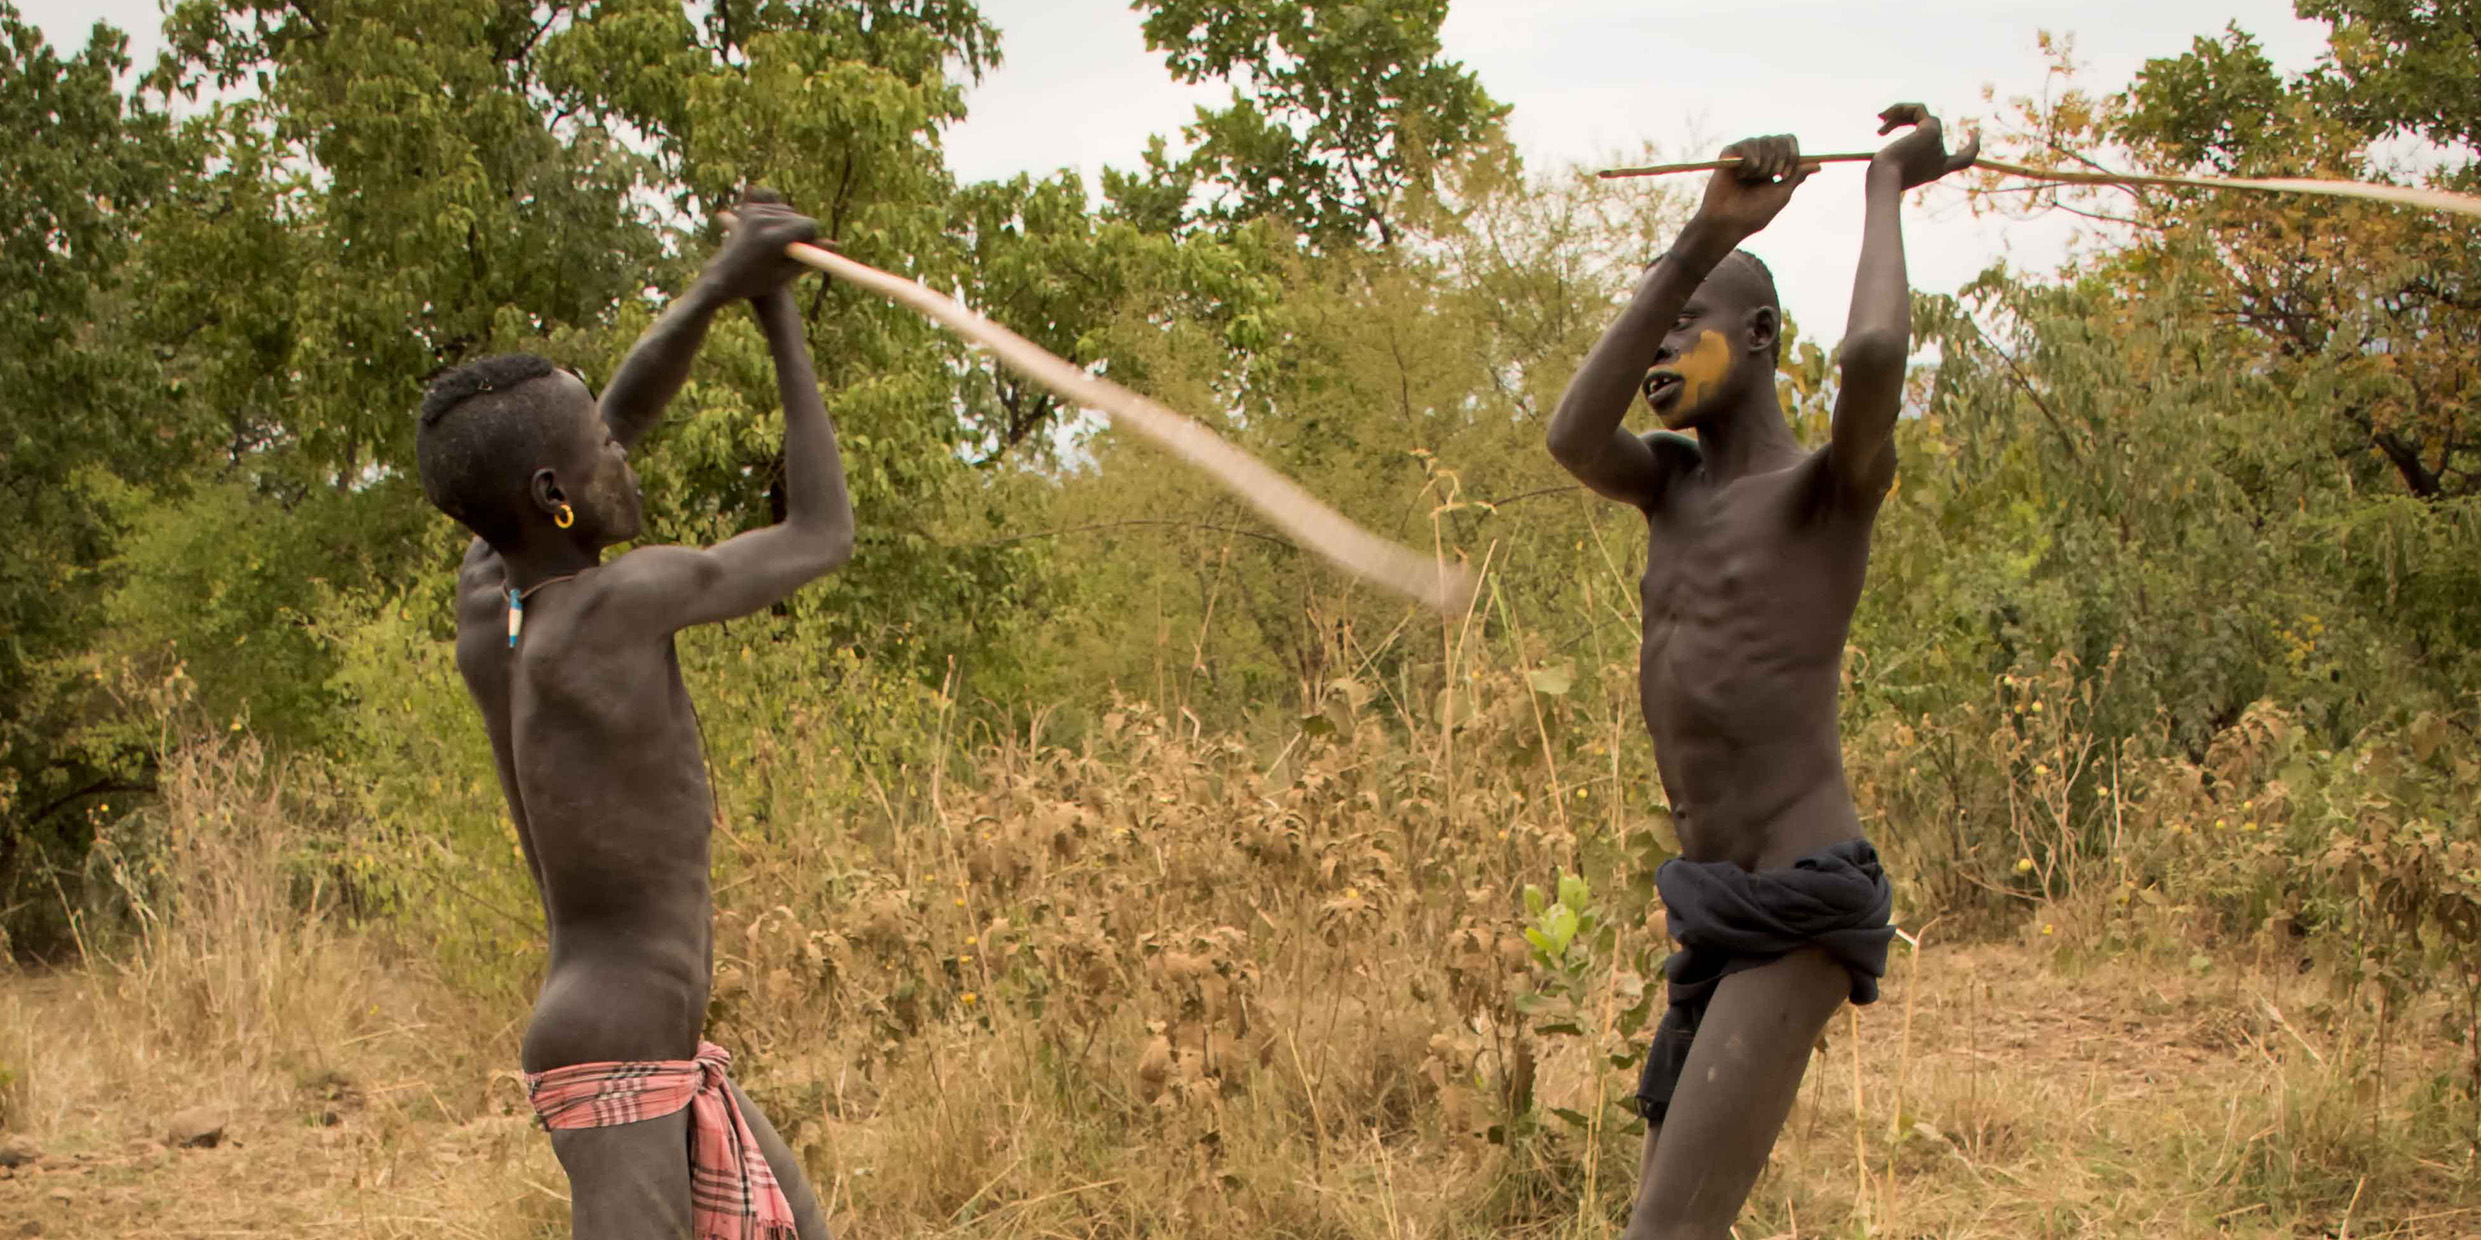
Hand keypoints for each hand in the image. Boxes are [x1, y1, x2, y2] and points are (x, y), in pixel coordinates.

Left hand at [701, 188, 819, 302]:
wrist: (722, 277)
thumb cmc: (756, 282)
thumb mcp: (786, 274)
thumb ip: (810, 256)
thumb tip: (835, 243)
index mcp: (774, 239)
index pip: (809, 225)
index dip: (810, 238)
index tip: (801, 250)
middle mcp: (763, 222)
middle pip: (798, 217)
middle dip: (798, 231)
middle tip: (786, 250)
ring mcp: (752, 213)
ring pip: (787, 210)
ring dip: (787, 223)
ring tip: (776, 243)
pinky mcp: (746, 210)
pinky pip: (773, 204)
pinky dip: (776, 216)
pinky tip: (769, 229)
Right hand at [1692, 134, 1816, 244]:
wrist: (1729, 221)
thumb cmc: (1755, 213)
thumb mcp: (1782, 194)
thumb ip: (1797, 176)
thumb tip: (1818, 165)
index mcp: (1774, 163)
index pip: (1789, 141)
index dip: (1792, 154)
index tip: (1786, 174)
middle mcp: (1760, 155)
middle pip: (1779, 139)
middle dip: (1779, 160)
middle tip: (1770, 178)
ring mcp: (1744, 153)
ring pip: (1764, 142)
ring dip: (1763, 165)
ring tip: (1751, 180)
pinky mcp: (1729, 153)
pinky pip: (1747, 146)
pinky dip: (1748, 163)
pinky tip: (1740, 176)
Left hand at [1870, 104, 1977, 190]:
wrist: (1884, 183)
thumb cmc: (1881, 182)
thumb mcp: (1891, 173)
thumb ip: (1895, 160)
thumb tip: (1889, 148)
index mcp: (1936, 171)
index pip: (1963, 160)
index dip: (1972, 146)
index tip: (1974, 132)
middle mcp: (1940, 158)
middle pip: (1929, 127)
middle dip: (1904, 121)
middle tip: (1881, 129)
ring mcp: (1937, 143)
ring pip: (1922, 115)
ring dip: (1899, 114)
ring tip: (1880, 118)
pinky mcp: (1929, 132)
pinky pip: (1917, 109)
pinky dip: (1901, 108)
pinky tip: (1882, 115)